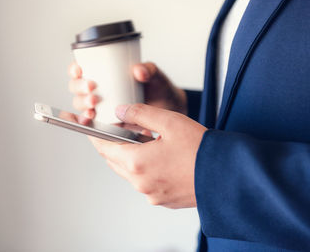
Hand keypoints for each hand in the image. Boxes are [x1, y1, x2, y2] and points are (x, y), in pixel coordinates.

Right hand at [67, 62, 187, 118]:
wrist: (169, 108)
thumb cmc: (159, 88)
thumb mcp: (154, 75)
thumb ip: (148, 70)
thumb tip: (139, 71)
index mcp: (105, 74)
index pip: (82, 69)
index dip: (75, 69)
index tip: (79, 70)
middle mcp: (100, 91)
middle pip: (78, 89)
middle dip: (79, 89)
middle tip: (91, 89)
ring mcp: (103, 108)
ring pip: (83, 107)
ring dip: (83, 106)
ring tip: (94, 106)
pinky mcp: (109, 123)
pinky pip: (94, 124)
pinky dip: (90, 123)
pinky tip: (92, 120)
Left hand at [88, 103, 206, 208]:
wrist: (227, 176)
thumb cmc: (202, 150)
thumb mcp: (170, 122)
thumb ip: (140, 114)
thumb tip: (121, 111)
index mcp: (137, 163)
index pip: (103, 147)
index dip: (93, 133)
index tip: (82, 125)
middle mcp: (141, 183)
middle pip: (115, 160)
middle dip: (114, 143)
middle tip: (122, 128)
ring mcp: (152, 194)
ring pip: (130, 172)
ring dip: (131, 156)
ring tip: (148, 140)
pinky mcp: (163, 199)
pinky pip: (145, 182)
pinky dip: (145, 168)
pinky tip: (160, 157)